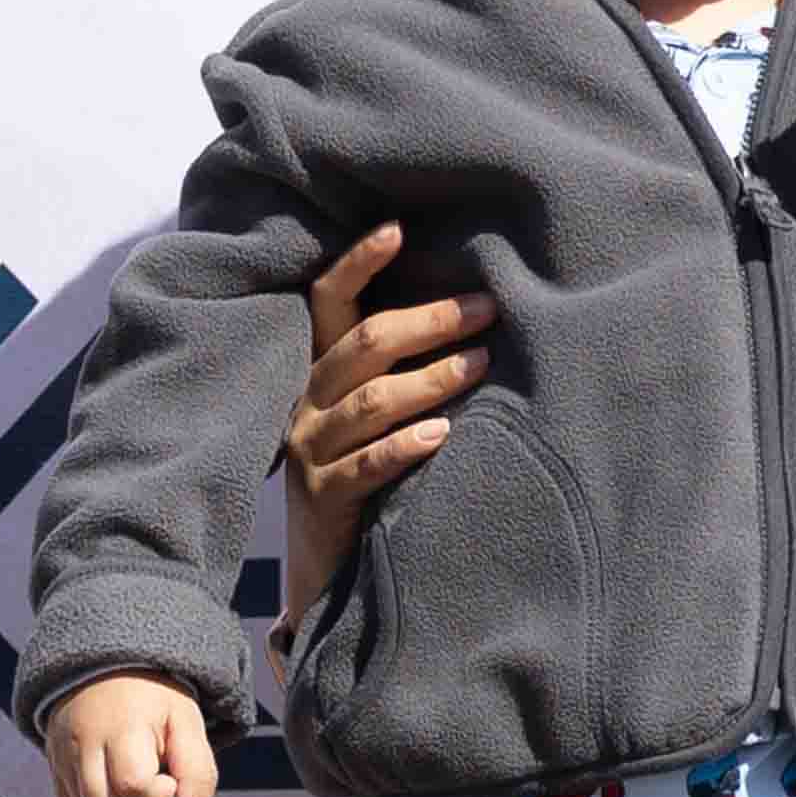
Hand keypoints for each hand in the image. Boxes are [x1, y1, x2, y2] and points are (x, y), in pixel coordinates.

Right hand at [47, 674, 219, 796]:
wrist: (107, 671)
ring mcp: (63, 757)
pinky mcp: (55, 769)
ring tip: (137, 791)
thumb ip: (197, 770)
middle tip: (155, 785)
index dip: (160, 794)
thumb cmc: (154, 701)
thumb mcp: (185, 722)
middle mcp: (83, 742)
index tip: (169, 778)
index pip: (133, 784)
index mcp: (121, 726)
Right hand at [279, 221, 497, 633]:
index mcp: (321, 372)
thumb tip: (476, 314)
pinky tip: (442, 435)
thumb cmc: (367, 475)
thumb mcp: (376, 415)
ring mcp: (311, 450)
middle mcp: (309, 402)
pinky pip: (366, 465)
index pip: (330, 300)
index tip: (398, 228)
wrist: (323, 568)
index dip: (358, 262)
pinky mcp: (324, 499)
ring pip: (370, 402)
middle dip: (428, 321)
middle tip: (486, 307)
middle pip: (364, 345)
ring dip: (429, 380)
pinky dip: (404, 447)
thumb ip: (402, 369)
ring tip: (480, 365)